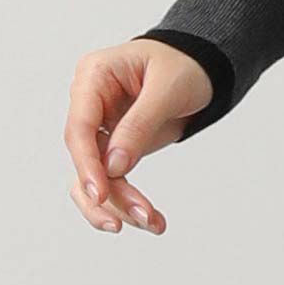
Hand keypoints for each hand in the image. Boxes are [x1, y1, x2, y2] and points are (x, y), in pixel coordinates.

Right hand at [64, 38, 212, 234]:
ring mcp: (100, 128)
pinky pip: (111, 182)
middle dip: (110, 193)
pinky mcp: (113, 148)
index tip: (100, 193)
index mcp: (94, 76)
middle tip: (139, 215)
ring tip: (152, 221)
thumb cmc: (185, 62)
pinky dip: (127, 203)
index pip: (79, 127)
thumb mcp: (169, 87)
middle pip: (85, 160)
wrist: (204, 67)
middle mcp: (90, 103)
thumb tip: (112, 167)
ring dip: (119, 205)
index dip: (86, 163)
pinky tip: (151, 219)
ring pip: (94, 179)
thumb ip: (140, 123)